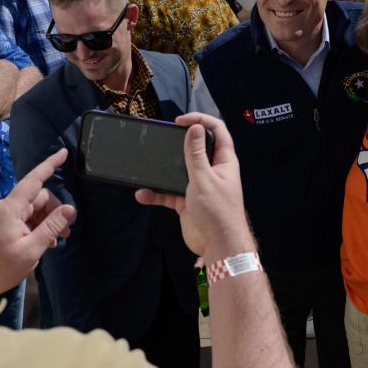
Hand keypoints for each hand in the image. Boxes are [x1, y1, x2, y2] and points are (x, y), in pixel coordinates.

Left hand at [0, 148, 75, 301]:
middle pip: (38, 198)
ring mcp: (2, 215)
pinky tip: (44, 243)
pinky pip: (25, 218)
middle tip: (66, 232)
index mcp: (10, 209)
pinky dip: (37, 227)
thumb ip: (52, 227)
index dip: (50, 165)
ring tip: (56, 241)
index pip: (34, 180)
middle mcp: (5, 207)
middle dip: (55, 211)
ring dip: (47, 222)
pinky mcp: (1, 224)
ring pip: (33, 209)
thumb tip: (69, 209)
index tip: (63, 153)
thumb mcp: (32, 250)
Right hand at [135, 114, 252, 257]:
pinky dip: (156, 193)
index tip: (181, 121)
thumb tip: (195, 128)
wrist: (218, 246)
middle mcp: (212, 171)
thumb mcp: (204, 178)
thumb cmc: (218, 212)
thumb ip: (196, 154)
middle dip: (179, 143)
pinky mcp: (187, 201)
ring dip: (162, 171)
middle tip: (163, 138)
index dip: (201, 120)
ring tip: (148, 166)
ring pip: (178, 172)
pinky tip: (143, 194)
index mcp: (224, 161)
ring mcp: (199, 186)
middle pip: (195, 149)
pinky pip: (168, 193)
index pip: (217, 131)